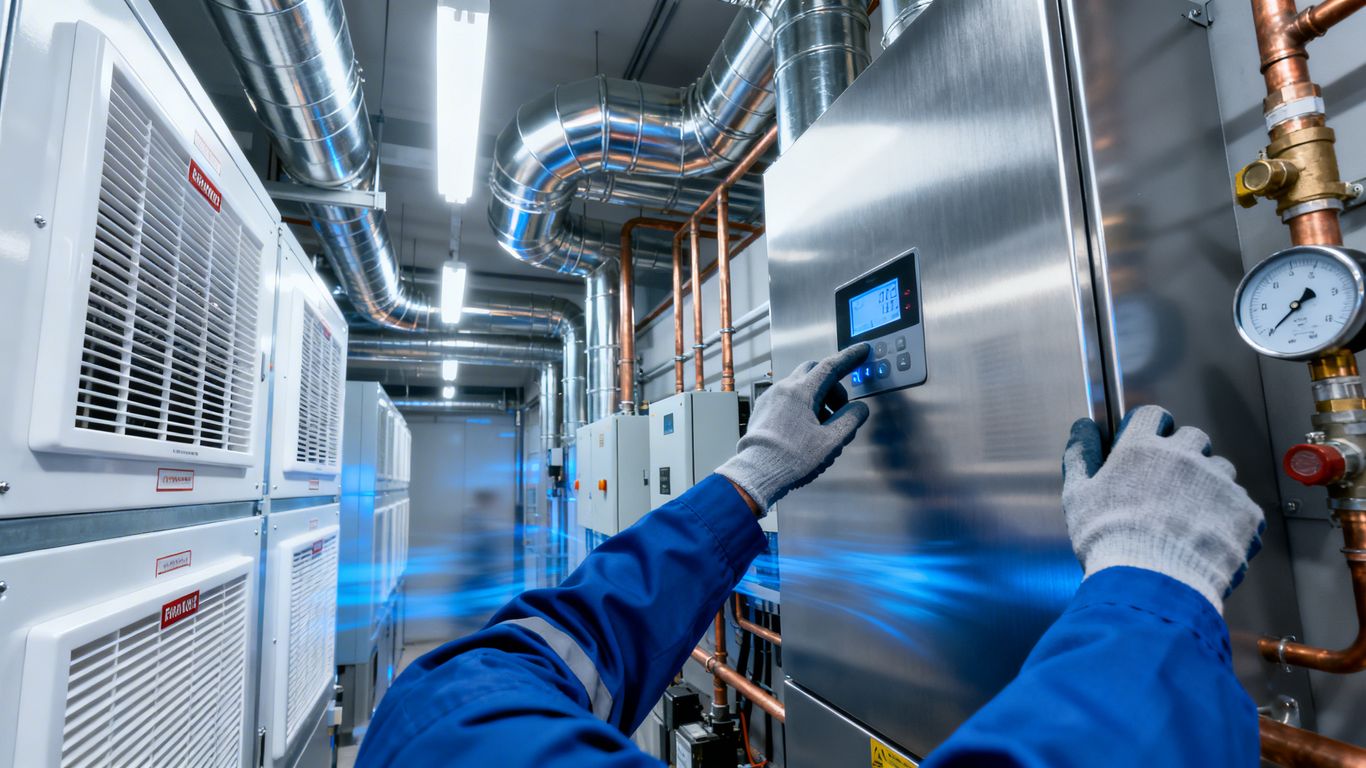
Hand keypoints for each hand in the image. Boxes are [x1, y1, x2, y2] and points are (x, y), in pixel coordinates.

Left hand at [717, 345, 871, 513]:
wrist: (757, 472)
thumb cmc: (792, 458)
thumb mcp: (831, 441)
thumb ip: (850, 419)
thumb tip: (859, 408)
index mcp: (801, 392)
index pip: (831, 366)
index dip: (850, 358)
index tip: (861, 350)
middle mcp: (783, 389)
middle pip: (814, 371)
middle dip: (832, 384)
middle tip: (842, 406)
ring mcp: (770, 398)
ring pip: (799, 385)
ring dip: (817, 396)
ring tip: (824, 424)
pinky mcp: (763, 409)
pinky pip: (786, 397)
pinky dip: (801, 404)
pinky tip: (805, 428)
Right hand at [1062, 405, 1264, 613]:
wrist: (1151, 583)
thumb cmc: (1109, 541)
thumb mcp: (1078, 496)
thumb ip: (1081, 456)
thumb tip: (1082, 429)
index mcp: (1142, 449)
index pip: (1153, 416)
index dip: (1151, 429)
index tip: (1149, 443)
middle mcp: (1184, 457)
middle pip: (1193, 438)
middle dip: (1184, 454)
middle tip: (1170, 484)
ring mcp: (1219, 483)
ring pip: (1221, 469)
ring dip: (1209, 484)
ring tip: (1191, 515)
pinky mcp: (1244, 511)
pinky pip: (1241, 505)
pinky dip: (1228, 517)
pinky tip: (1208, 536)